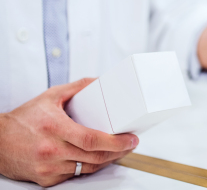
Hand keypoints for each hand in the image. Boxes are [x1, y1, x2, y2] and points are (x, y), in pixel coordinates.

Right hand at [0, 78, 138, 186]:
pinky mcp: (46, 179)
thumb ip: (76, 87)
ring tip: (119, 151)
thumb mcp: (50, 97)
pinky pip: (74, 176)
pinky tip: (97, 159)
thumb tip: (99, 81)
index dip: (116, 142)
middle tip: (131, 144)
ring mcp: (48, 168)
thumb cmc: (23, 120)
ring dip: (107, 161)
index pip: (92, 140)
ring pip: (87, 168)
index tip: (131, 139)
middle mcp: (51, 150)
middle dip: (119, 152)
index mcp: (55, 128)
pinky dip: (88, 168)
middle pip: (94, 157)